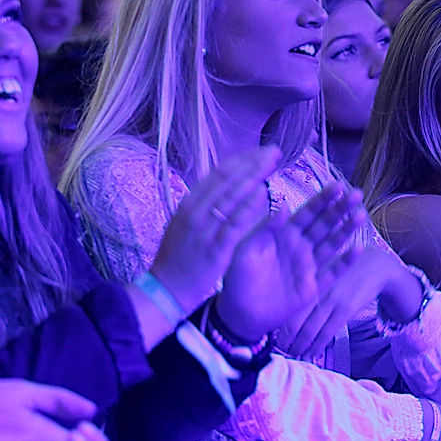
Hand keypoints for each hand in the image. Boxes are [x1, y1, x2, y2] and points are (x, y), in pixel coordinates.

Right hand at [149, 146, 280, 314]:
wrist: (166, 290)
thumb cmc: (180, 258)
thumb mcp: (187, 225)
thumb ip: (206, 206)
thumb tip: (228, 187)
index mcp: (189, 203)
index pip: (218, 174)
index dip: (242, 160)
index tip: (261, 152)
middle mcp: (195, 211)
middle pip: (227, 179)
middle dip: (252, 163)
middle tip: (274, 151)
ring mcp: (204, 228)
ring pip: (231, 196)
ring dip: (254, 177)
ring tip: (274, 164)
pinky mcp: (215, 247)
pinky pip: (235, 223)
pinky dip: (250, 207)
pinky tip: (265, 195)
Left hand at [216, 181, 366, 342]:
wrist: (240, 313)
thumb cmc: (238, 278)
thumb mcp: (246, 249)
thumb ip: (265, 228)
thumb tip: (284, 205)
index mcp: (284, 234)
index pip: (307, 213)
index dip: (323, 199)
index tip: (338, 185)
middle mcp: (300, 246)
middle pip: (324, 224)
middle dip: (340, 209)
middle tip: (356, 194)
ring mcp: (309, 266)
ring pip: (332, 243)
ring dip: (346, 229)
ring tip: (361, 215)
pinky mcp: (314, 286)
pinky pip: (333, 272)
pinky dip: (345, 262)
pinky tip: (357, 250)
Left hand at [283, 246, 422, 358]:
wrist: (373, 265)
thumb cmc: (340, 268)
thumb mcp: (319, 269)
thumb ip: (302, 285)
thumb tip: (279, 308)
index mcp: (305, 281)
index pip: (285, 308)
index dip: (277, 326)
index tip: (271, 338)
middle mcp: (315, 290)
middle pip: (294, 322)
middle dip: (286, 340)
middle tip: (280, 350)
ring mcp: (331, 300)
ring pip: (310, 330)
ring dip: (300, 346)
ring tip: (293, 354)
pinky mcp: (345, 309)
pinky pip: (327, 333)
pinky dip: (316, 346)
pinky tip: (310, 353)